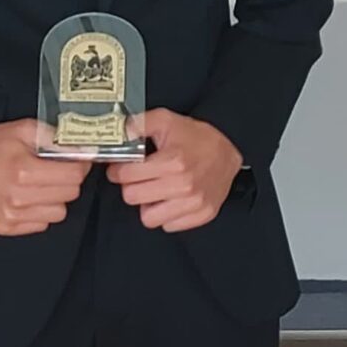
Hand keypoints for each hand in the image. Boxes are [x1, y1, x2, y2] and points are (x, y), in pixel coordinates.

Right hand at [0, 120, 90, 235]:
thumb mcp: (23, 129)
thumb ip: (55, 139)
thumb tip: (83, 150)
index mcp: (24, 171)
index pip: (74, 176)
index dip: (79, 165)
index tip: (74, 160)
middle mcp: (17, 198)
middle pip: (70, 195)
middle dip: (67, 180)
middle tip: (54, 170)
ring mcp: (11, 216)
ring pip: (58, 213)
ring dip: (54, 199)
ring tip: (39, 185)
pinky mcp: (5, 227)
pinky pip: (41, 224)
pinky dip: (39, 211)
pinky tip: (27, 197)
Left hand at [109, 107, 240, 230]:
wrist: (227, 152)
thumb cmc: (196, 138)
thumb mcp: (166, 119)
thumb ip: (139, 123)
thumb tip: (121, 132)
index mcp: (173, 161)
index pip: (126, 176)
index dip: (118, 170)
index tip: (121, 168)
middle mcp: (184, 185)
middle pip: (132, 197)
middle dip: (131, 186)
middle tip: (138, 178)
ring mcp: (194, 203)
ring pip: (148, 218)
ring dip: (148, 204)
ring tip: (154, 191)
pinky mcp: (202, 214)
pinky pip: (169, 226)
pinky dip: (166, 215)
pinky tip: (170, 199)